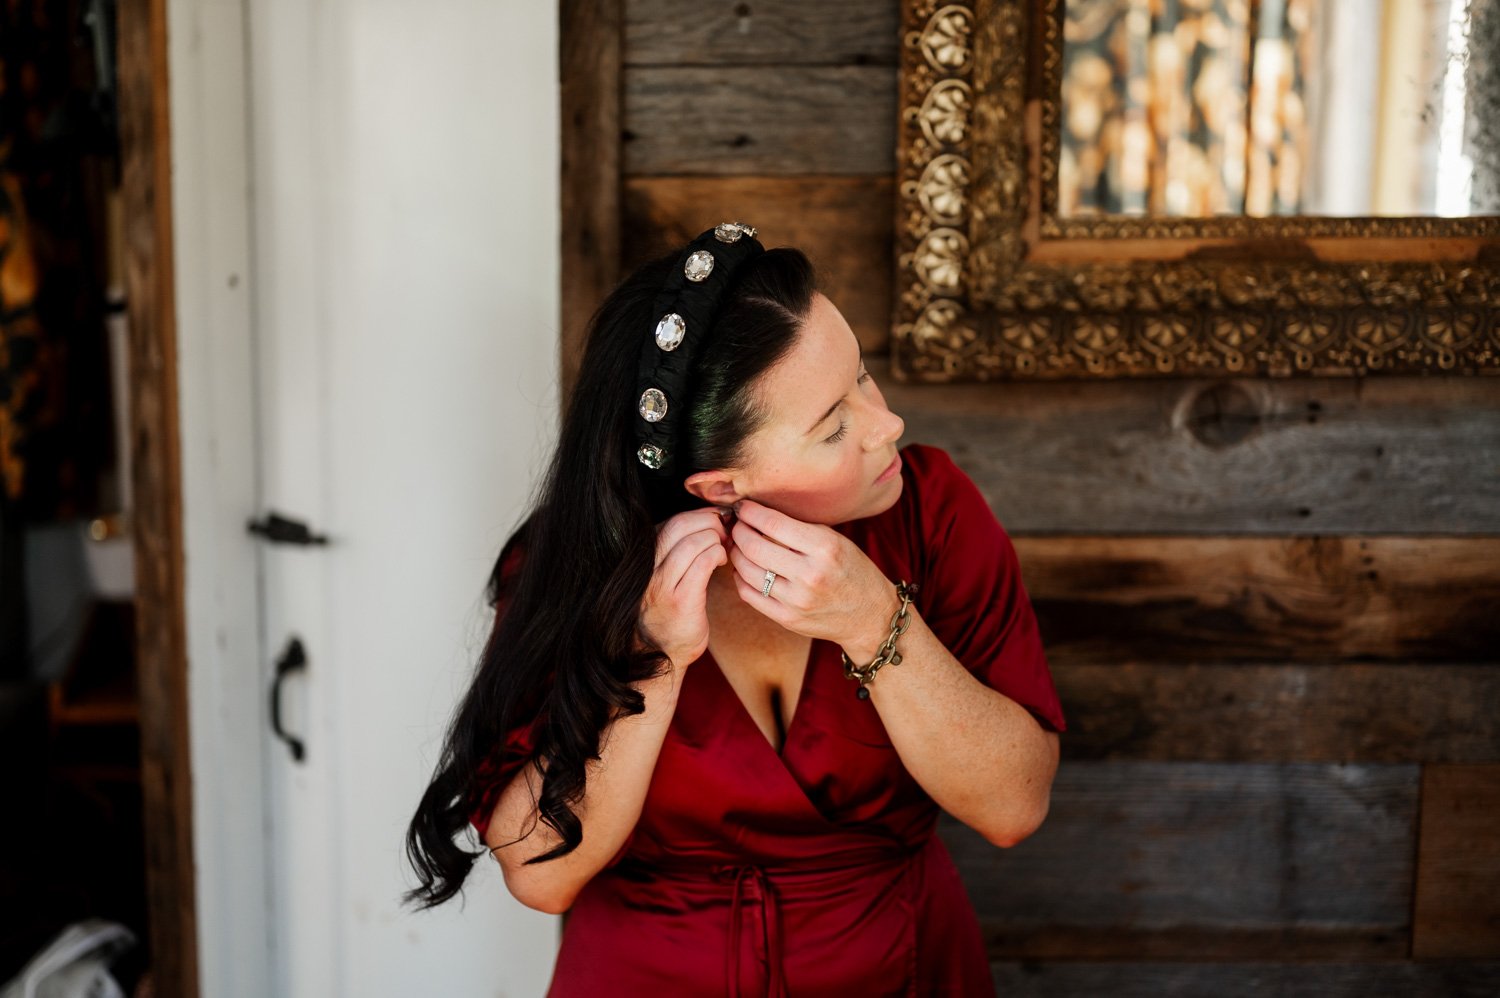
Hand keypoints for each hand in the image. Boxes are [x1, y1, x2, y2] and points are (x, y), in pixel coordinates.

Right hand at [637, 506, 730, 668]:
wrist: (661, 654)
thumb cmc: (670, 611)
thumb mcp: (666, 573)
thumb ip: (678, 548)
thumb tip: (710, 518)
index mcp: (644, 556)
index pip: (673, 520)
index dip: (701, 516)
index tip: (718, 522)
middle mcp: (648, 567)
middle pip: (681, 524)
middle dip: (710, 523)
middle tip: (726, 533)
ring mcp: (662, 584)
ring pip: (694, 541)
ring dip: (716, 539)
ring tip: (724, 548)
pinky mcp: (680, 600)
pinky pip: (703, 563)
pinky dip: (717, 555)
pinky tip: (722, 562)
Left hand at [725, 499, 894, 647]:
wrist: (870, 616)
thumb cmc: (853, 571)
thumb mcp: (837, 541)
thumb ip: (801, 527)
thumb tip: (761, 512)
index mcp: (825, 548)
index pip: (773, 524)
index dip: (750, 512)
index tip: (742, 507)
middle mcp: (810, 575)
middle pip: (754, 547)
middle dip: (738, 531)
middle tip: (736, 525)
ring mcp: (797, 600)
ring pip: (746, 571)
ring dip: (735, 554)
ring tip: (737, 545)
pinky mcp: (788, 619)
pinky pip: (750, 595)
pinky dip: (741, 578)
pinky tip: (744, 569)